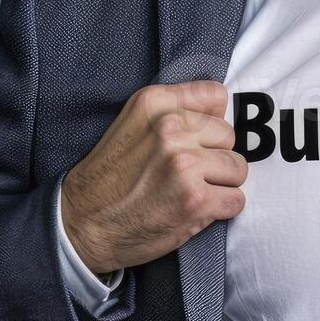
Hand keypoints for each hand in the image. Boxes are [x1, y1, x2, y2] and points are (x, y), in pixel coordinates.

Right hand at [60, 81, 247, 273]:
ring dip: (220, 184)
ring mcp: (186, 165)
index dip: (209, 122)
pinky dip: (221, 209)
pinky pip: (236, 200)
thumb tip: (220, 112)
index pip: (215, 96)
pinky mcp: (197, 200)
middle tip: (186, 174)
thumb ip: (172, 111)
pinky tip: (194, 211)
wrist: (82, 225)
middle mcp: (171, 128)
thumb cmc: (108, 178)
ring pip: (237, 169)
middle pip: (229, 136)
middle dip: (214, 157)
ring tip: (190, 192)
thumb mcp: (131, 124)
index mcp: (154, 103)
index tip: (194, 140)